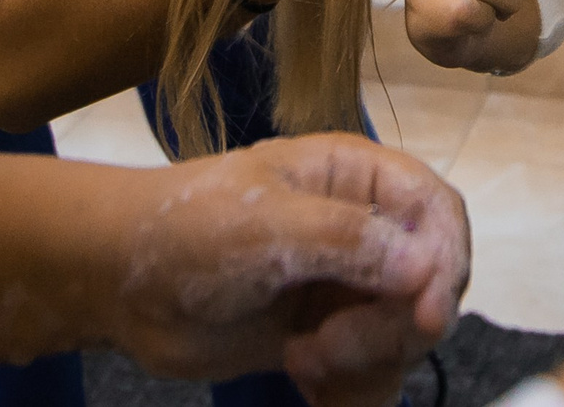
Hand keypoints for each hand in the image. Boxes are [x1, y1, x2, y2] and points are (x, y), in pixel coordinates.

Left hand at [111, 135, 468, 406]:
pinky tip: (309, 385)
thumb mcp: (265, 224)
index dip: (444, 262)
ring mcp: (349, 285)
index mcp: (360, 177)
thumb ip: (348, 240)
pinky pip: (375, 370)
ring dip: (364, 360)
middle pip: (431, 283)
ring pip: (406, 334)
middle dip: (389, 326)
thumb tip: (425, 269)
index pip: (438, 213)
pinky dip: (353, 388)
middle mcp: (367, 228)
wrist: (118, 284)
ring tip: (302, 360)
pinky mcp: (329, 336)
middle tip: (327, 346)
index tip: (425, 315)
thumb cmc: (186, 230)